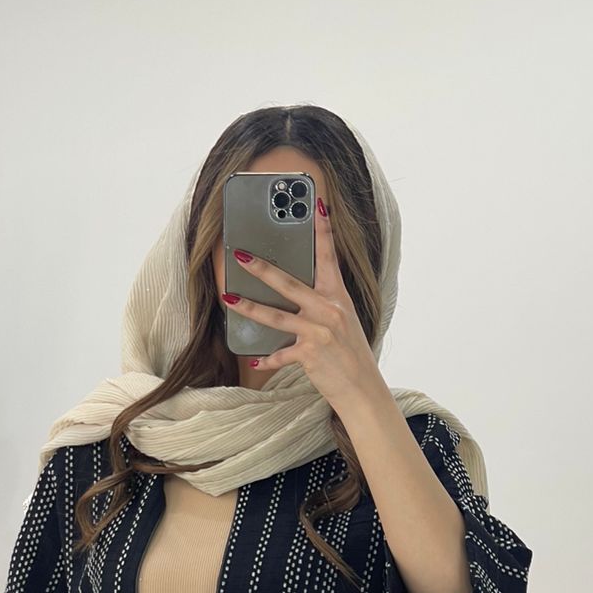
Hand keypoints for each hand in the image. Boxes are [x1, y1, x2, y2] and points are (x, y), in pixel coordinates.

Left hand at [221, 196, 384, 409]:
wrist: (362, 388)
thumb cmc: (351, 354)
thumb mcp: (343, 321)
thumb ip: (323, 304)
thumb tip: (297, 294)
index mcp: (338, 297)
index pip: (329, 257)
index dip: (323, 230)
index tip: (316, 205)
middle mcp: (329, 310)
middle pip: (289, 283)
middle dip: (262, 268)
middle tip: (242, 254)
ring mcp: (319, 331)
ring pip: (276, 315)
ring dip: (250, 307)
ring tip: (229, 298)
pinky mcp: (309, 353)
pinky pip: (281, 354)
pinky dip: (267, 359)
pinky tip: (254, 360)